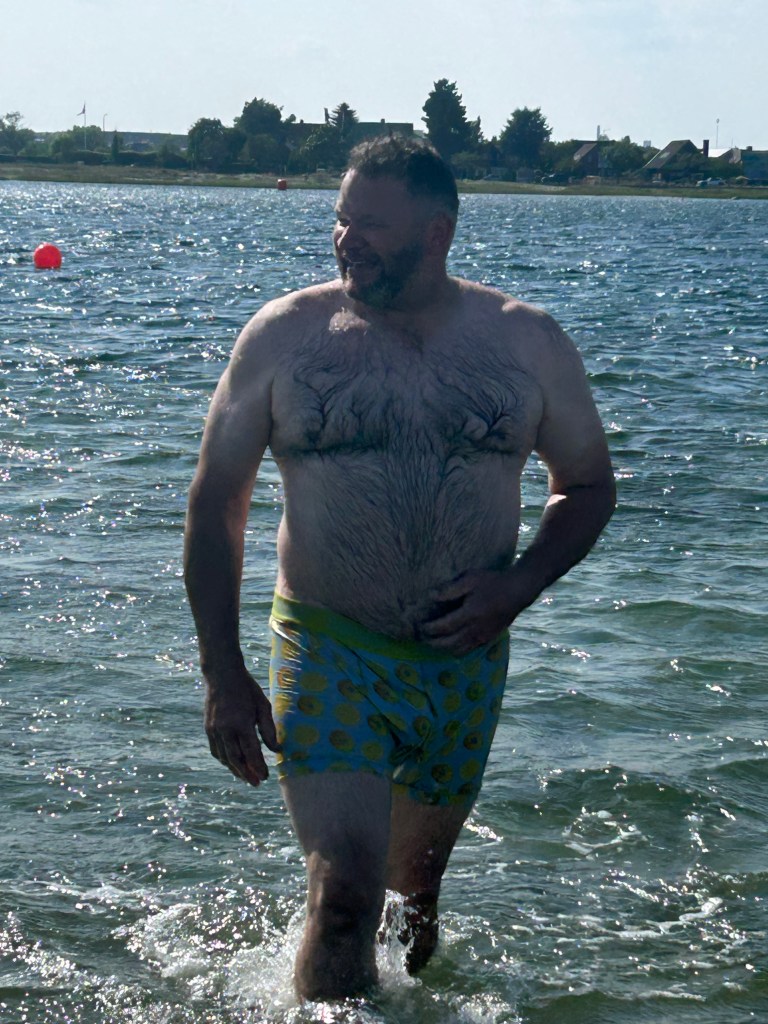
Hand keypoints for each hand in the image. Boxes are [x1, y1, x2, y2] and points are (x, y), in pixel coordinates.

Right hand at [203, 664, 279, 785]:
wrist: (222, 675)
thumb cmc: (247, 689)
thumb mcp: (263, 706)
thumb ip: (269, 729)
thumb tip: (277, 750)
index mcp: (241, 723)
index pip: (251, 752)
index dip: (258, 767)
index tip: (265, 777)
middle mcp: (225, 729)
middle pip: (235, 759)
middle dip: (246, 773)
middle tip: (256, 783)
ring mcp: (214, 730)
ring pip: (223, 757)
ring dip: (234, 769)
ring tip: (245, 776)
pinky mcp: (208, 728)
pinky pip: (216, 750)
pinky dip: (224, 759)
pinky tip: (232, 762)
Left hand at [419, 568, 531, 654]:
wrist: (518, 591)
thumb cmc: (493, 582)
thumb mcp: (471, 579)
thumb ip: (450, 590)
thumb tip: (431, 596)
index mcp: (469, 614)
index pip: (443, 627)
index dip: (429, 629)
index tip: (418, 627)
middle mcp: (475, 630)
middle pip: (448, 643)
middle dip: (432, 642)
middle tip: (421, 638)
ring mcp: (483, 637)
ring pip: (458, 650)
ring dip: (443, 649)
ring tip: (433, 642)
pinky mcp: (488, 639)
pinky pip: (469, 650)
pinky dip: (456, 650)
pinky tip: (451, 645)